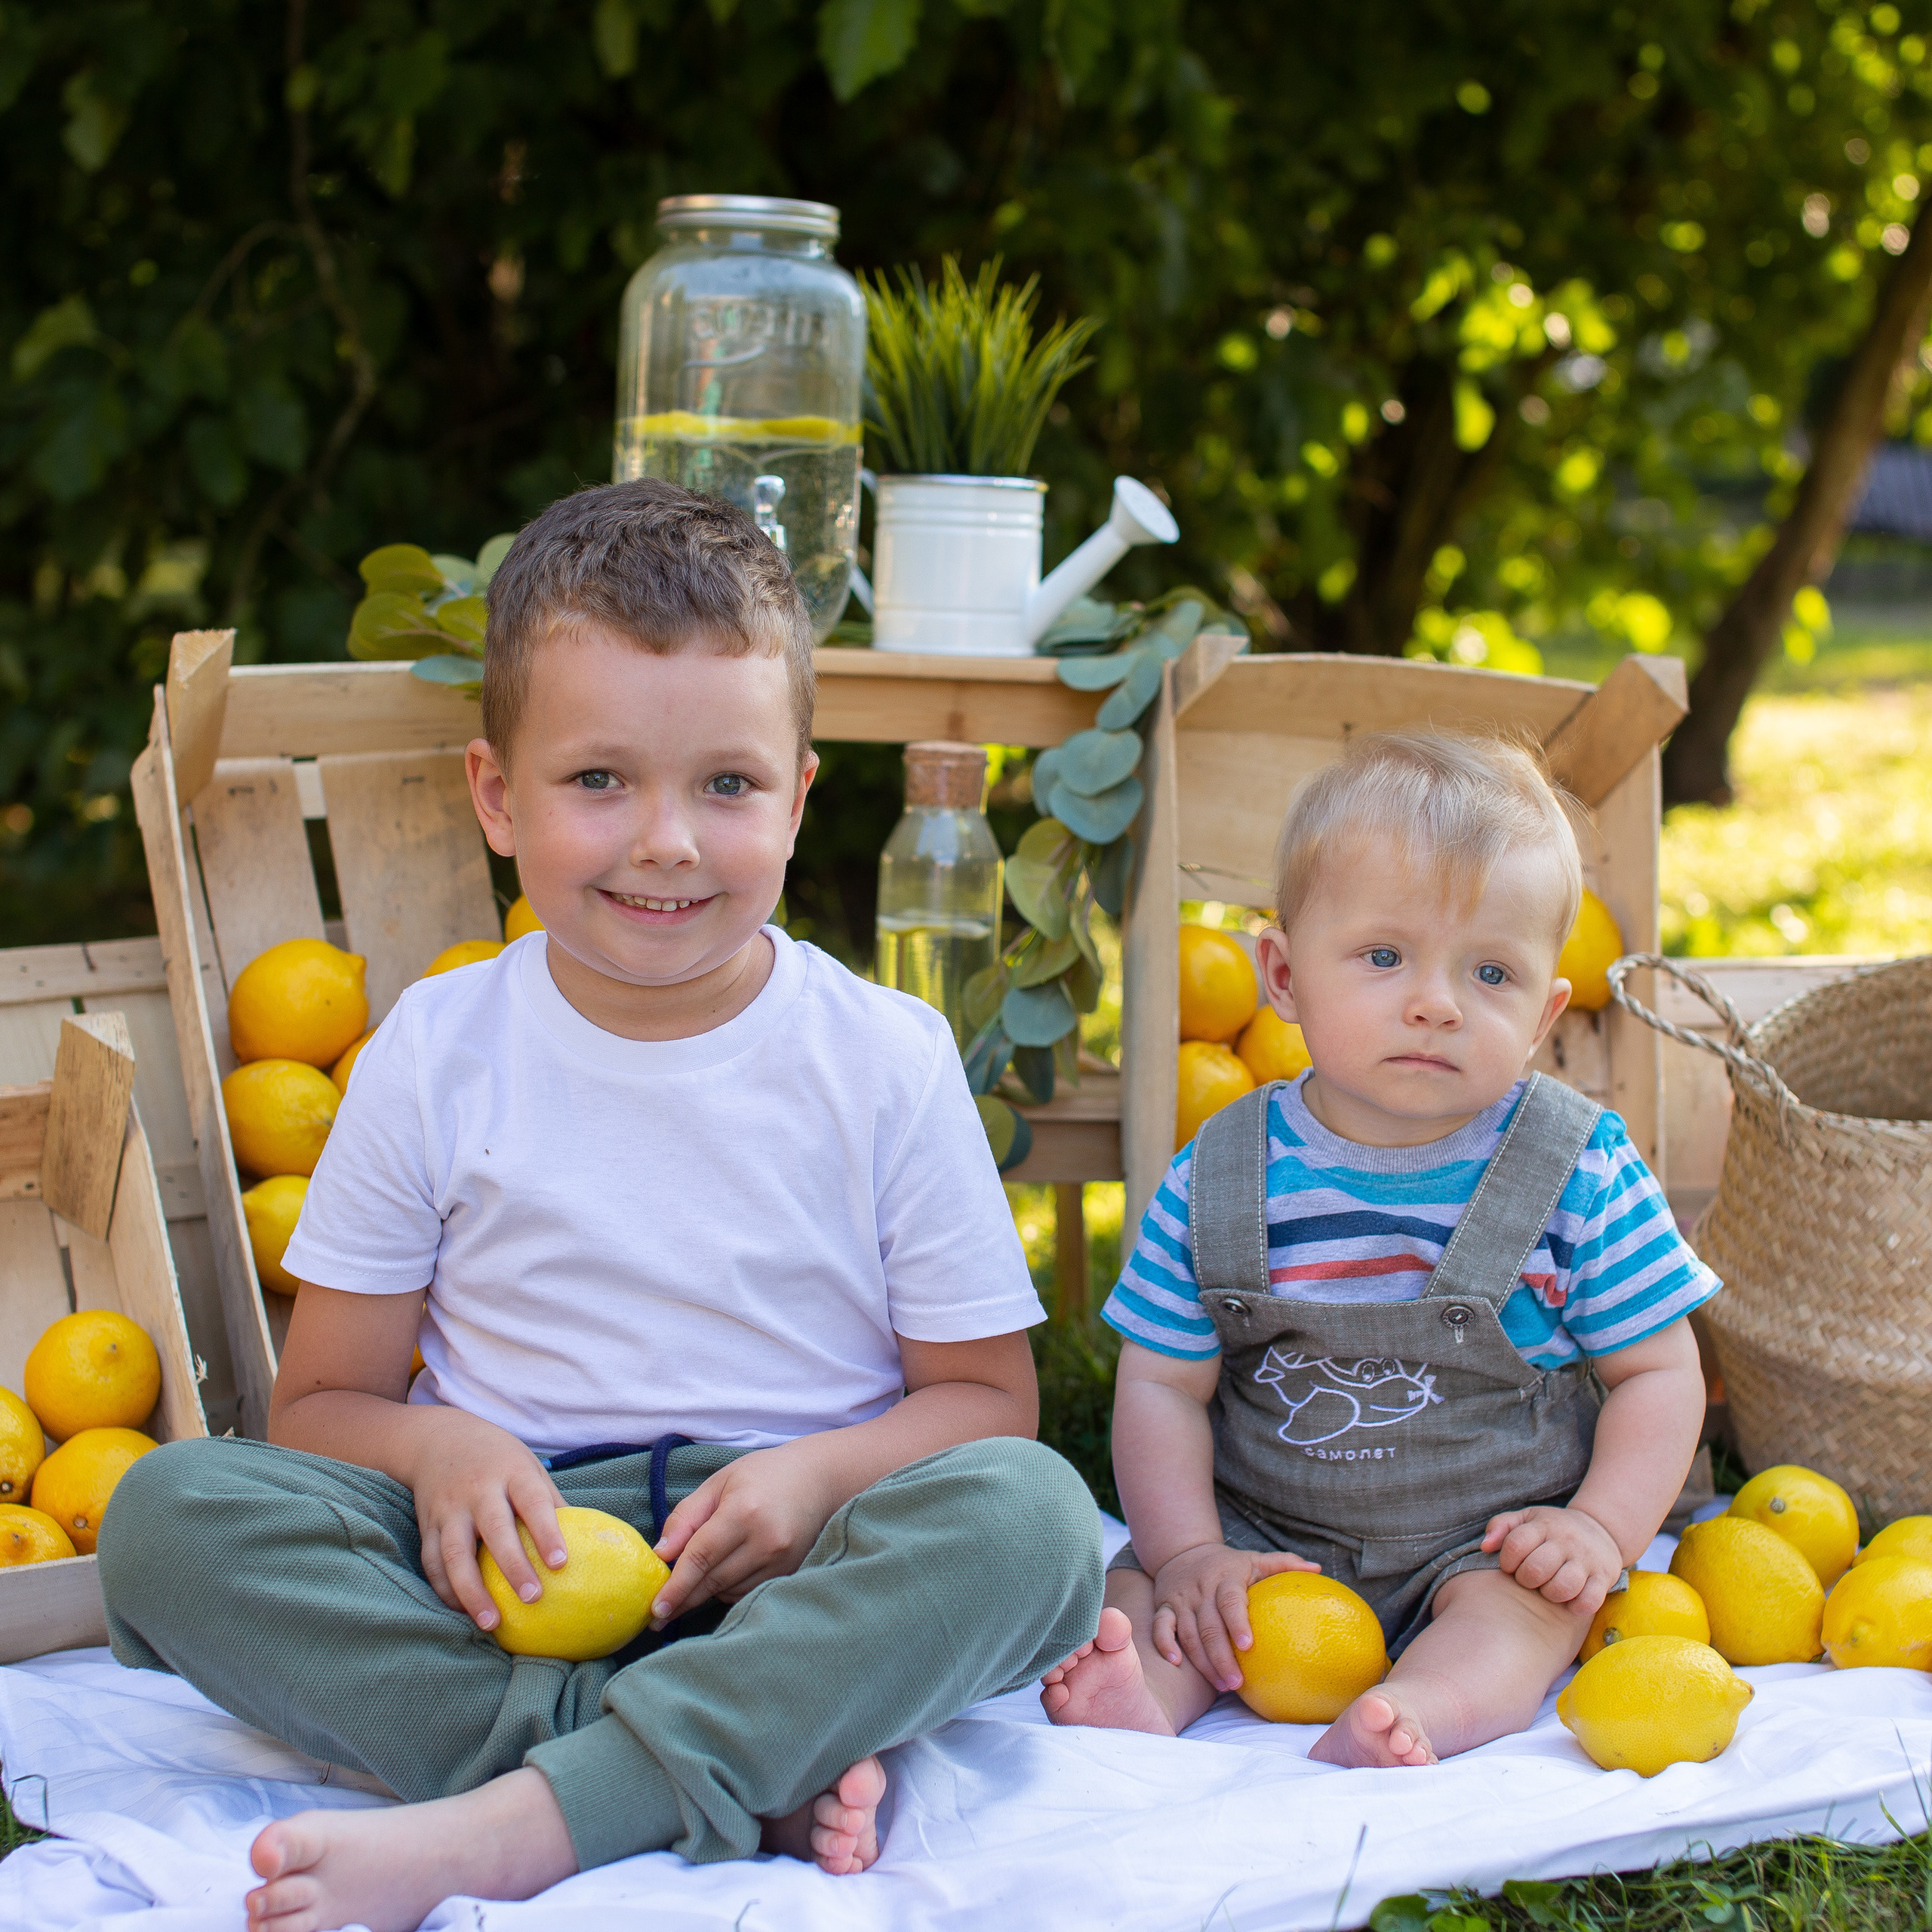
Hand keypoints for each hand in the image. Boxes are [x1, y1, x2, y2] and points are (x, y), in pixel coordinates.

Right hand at [404, 1408, 566, 1631]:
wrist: (438, 1440)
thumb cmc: (498, 1460)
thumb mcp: (528, 1467)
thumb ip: (549, 1502)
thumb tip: (586, 1542)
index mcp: (511, 1472)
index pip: (532, 1502)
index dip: (547, 1532)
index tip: (561, 1564)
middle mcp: (478, 1490)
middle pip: (494, 1529)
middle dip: (512, 1565)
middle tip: (532, 1597)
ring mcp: (448, 1509)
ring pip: (455, 1552)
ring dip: (472, 1590)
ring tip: (491, 1623)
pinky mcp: (427, 1526)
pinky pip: (432, 1562)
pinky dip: (445, 1589)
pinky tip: (462, 1612)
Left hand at [652, 1437, 841, 1623]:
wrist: (818, 1479)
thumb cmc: (763, 1475)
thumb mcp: (719, 1483)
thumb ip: (686, 1517)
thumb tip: (660, 1555)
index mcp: (743, 1512)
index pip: (701, 1557)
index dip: (676, 1585)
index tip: (656, 1608)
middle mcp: (765, 1540)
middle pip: (713, 1581)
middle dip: (683, 1599)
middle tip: (657, 1615)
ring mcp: (781, 1560)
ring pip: (728, 1591)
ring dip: (705, 1591)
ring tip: (694, 1580)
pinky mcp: (790, 1572)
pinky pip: (747, 1592)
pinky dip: (728, 1589)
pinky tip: (723, 1573)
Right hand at [1149, 1542, 1322, 1693]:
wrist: (1181, 1550)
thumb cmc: (1228, 1564)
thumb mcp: (1254, 1559)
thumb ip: (1283, 1564)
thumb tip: (1318, 1570)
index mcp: (1225, 1578)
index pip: (1230, 1601)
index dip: (1237, 1623)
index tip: (1248, 1646)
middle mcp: (1200, 1590)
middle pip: (1208, 1626)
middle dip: (1222, 1657)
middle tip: (1238, 1684)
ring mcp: (1180, 1600)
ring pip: (1187, 1634)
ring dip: (1203, 1662)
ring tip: (1222, 1686)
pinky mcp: (1163, 1607)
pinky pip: (1160, 1628)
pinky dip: (1165, 1645)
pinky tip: (1176, 1664)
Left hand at [1482, 1504, 1624, 1615]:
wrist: (1601, 1529)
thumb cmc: (1553, 1529)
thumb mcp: (1527, 1518)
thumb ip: (1501, 1526)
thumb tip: (1485, 1546)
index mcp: (1544, 1525)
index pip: (1516, 1544)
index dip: (1507, 1561)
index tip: (1510, 1566)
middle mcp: (1566, 1541)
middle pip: (1536, 1568)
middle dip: (1526, 1579)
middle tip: (1529, 1579)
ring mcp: (1586, 1560)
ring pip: (1563, 1586)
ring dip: (1550, 1594)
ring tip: (1548, 1589)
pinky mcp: (1603, 1579)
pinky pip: (1589, 1601)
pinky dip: (1576, 1606)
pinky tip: (1569, 1600)